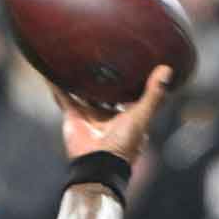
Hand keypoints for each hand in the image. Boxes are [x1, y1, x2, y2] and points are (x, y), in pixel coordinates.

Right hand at [53, 65, 173, 163]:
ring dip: (80, 79)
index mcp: (128, 117)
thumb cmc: (124, 143)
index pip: (130, 95)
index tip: (131, 61)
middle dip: (103, 78)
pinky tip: (51, 70)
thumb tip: (167, 69)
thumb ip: (153, 94)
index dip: (131, 81)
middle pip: (105, 92)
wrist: (97, 163)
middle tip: (102, 55)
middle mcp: (108, 116)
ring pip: (83, 93)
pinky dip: (56, 86)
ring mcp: (90, 116)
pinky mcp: (73, 117)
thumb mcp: (142, 115)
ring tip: (77, 58)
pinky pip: (63, 98)